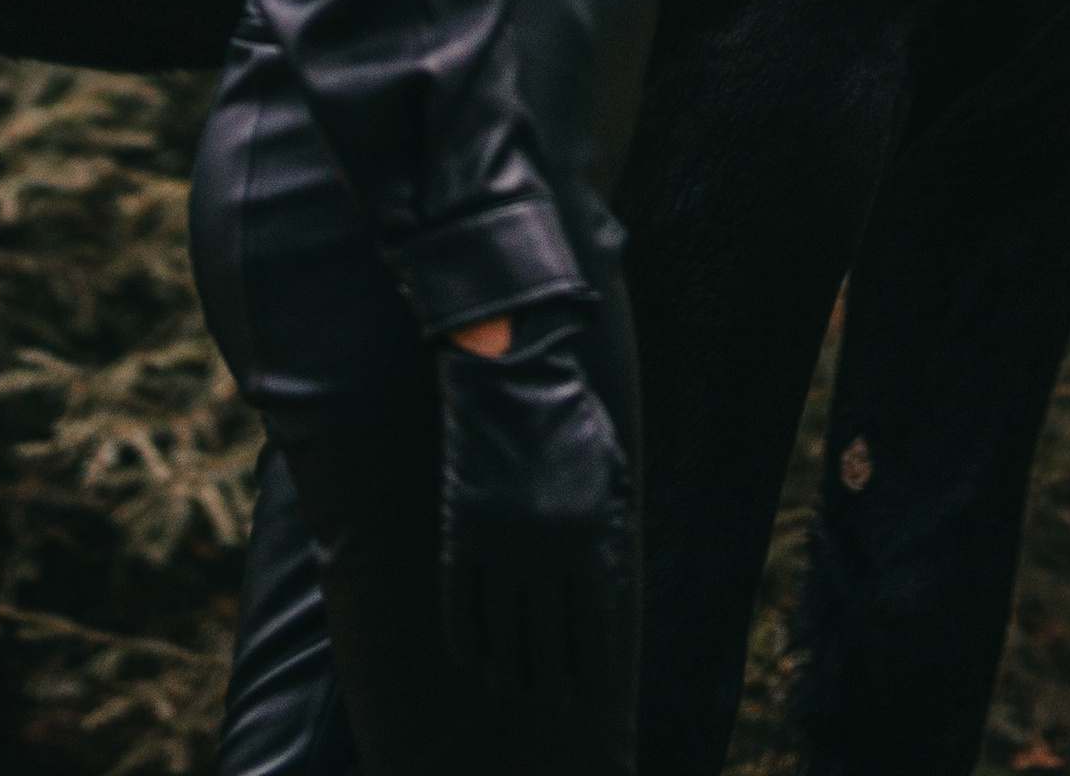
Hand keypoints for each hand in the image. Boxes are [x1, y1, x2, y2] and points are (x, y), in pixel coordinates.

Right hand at [437, 298, 634, 773]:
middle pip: (545, 636)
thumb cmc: (567, 414)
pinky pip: (457, 599)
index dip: (590, 664)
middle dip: (548, 676)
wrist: (509, 371)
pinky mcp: (459, 528)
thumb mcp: (608, 464)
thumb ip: (611, 522)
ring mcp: (497, 539)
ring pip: (500, 628)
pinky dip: (463, 634)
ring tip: (508, 686)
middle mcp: (543, 545)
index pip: (591, 622)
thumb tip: (612, 579)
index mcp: (587, 530)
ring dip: (505, 666)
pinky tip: (469, 656)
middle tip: (547, 699)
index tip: (589, 693)